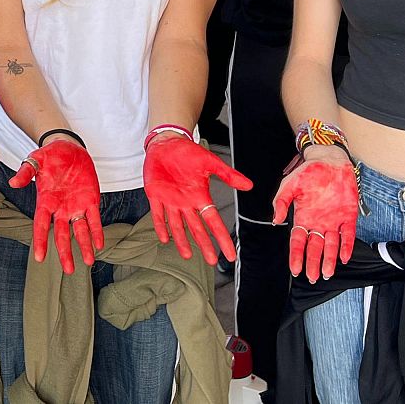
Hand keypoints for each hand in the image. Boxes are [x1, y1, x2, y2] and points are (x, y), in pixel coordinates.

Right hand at [9, 137, 102, 274]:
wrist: (69, 147)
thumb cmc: (50, 155)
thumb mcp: (35, 160)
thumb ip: (25, 172)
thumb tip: (13, 183)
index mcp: (45, 201)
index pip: (41, 225)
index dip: (40, 241)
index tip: (39, 257)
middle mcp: (60, 208)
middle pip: (62, 234)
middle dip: (65, 252)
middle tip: (69, 270)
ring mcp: (76, 206)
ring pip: (80, 231)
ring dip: (84, 246)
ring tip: (88, 262)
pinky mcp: (91, 200)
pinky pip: (94, 219)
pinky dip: (97, 231)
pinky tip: (99, 244)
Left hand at [142, 134, 252, 263]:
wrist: (167, 143)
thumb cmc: (188, 152)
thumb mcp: (210, 162)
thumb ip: (228, 175)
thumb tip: (249, 185)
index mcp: (200, 196)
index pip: (214, 221)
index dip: (222, 238)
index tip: (230, 253)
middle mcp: (187, 202)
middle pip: (197, 228)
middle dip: (205, 244)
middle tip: (212, 260)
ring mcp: (171, 201)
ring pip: (178, 225)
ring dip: (182, 240)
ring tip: (187, 255)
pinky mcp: (155, 196)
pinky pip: (158, 214)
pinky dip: (161, 226)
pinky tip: (165, 238)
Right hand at [271, 148, 358, 281]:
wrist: (330, 161)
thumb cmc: (309, 172)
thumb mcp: (289, 185)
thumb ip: (280, 202)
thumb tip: (276, 219)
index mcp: (303, 218)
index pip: (298, 241)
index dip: (296, 256)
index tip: (295, 269)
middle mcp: (318, 223)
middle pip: (314, 248)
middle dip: (313, 263)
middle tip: (312, 277)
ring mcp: (334, 221)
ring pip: (331, 245)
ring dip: (329, 259)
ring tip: (326, 273)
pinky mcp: (348, 217)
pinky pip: (347, 235)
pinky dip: (346, 246)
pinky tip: (344, 257)